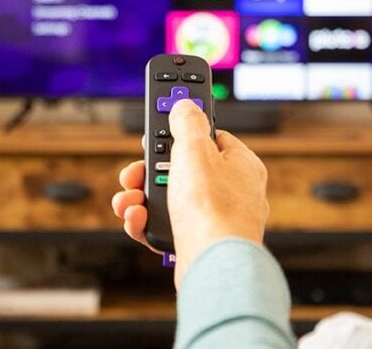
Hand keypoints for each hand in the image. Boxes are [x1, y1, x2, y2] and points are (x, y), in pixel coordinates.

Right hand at [111, 99, 269, 286]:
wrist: (213, 266)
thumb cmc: (213, 210)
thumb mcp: (195, 149)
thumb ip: (188, 122)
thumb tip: (185, 105)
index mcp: (241, 165)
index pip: (211, 135)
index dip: (182, 128)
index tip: (162, 118)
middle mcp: (233, 192)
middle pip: (184, 168)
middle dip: (151, 169)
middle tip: (136, 169)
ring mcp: (216, 219)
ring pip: (171, 198)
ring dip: (142, 196)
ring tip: (130, 199)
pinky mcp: (198, 243)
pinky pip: (167, 225)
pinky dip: (147, 221)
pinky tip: (137, 218)